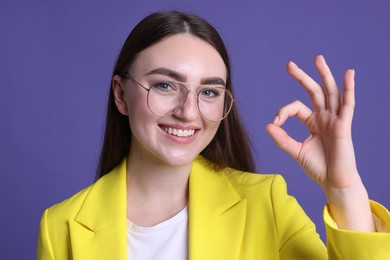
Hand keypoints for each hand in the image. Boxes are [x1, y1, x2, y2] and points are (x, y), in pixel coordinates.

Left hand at [266, 55, 374, 230]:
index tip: (275, 122)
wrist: (333, 182)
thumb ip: (282, 139)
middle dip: (302, 77)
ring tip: (318, 59)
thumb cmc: (318, 167)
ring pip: (330, 92)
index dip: (284, 111)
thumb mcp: (296, 151)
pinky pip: (348, 104)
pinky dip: (349, 89)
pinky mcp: (344, 125)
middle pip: (314, 92)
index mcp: (313, 122)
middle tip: (290, 64)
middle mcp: (324, 117)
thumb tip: (268, 125)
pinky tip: (348, 74)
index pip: (296, 107)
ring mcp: (335, 120)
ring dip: (325, 75)